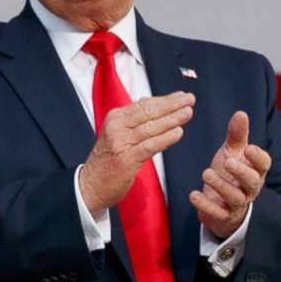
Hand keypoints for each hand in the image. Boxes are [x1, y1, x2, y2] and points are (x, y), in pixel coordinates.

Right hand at [79, 91, 194, 214]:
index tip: (181, 96)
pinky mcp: (126, 159)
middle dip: (172, 105)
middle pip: (149, 112)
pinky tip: (178, 133)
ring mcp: (120, 143)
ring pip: (151, 127)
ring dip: (172, 119)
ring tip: (188, 113)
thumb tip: (147, 100)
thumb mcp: (116, 133)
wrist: (91, 185)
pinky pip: (150, 146)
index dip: (165, 99)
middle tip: (189, 99)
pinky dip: (165, 138)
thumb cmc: (108, 159)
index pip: (144, 105)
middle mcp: (116, 127)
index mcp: (115, 118)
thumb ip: (132, 118)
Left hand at [192, 109, 269, 240]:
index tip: (248, 148)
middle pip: (251, 182)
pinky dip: (205, 205)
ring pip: (235, 197)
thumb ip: (237, 135)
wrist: (221, 204)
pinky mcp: (222, 216)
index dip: (257, 157)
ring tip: (206, 173)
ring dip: (221, 186)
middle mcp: (249, 189)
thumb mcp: (233, 152)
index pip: (264, 164)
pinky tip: (193, 195)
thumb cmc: (230, 173)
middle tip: (228, 161)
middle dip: (241, 172)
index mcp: (255, 171)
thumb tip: (241, 113)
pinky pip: (216, 213)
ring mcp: (236, 204)